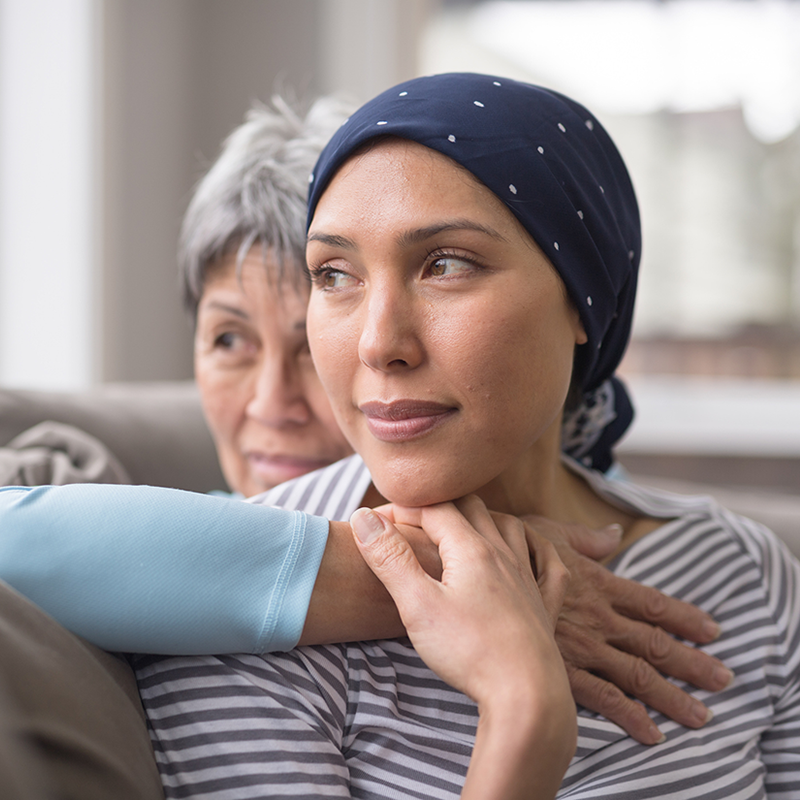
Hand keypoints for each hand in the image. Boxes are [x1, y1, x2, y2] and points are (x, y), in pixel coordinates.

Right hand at [352, 497, 575, 799]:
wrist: (526, 695)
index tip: (377, 520)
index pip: (434, 509)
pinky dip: (535, 545)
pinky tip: (526, 549)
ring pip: (509, 526)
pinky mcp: (544, 604)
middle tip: (412, 519)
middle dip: (439, 506)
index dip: (403, 508)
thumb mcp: (417, 604)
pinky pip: (547, 561)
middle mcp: (503, 554)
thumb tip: (363, 517)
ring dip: (482, 517)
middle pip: (472, 508)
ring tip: (461, 526)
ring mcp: (527, 577)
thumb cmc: (469, 651)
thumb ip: (390, 559)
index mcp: (471, 549)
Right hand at [522, 515, 732, 744]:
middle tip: (724, 679)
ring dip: (672, 696)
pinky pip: (602, 697)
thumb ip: (584, 538)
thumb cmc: (506, 550)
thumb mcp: (547, 531)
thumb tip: (614, 533)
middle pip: (655, 643)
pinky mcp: (560, 669)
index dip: (683, 616)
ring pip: (638, 675)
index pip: (651, 603)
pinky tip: (651, 733)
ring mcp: (582, 647)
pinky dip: (629, 715)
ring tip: (701, 716)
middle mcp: (598, 618)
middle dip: (691, 662)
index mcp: (597, 584)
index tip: (711, 630)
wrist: (472, 575)